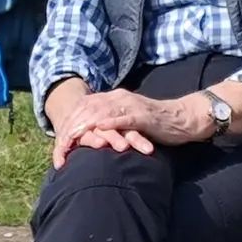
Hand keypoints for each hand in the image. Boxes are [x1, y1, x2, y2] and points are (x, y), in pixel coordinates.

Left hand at [47, 85, 208, 170]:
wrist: (183, 119)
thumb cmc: (156, 125)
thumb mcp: (127, 123)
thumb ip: (111, 124)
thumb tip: (92, 135)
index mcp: (113, 98)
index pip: (84, 107)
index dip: (69, 123)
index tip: (59, 140)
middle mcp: (119, 98)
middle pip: (88, 108)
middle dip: (72, 126)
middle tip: (60, 143)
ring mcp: (130, 105)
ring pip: (101, 111)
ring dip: (85, 124)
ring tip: (71, 136)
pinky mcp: (143, 115)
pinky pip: (123, 118)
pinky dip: (110, 123)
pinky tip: (99, 129)